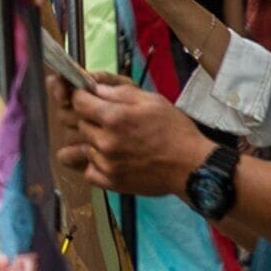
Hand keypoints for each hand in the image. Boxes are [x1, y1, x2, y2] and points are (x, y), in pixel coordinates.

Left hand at [64, 80, 213, 198]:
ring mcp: (106, 164)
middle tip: (110, 121)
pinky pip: (89, 171)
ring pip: (83, 147)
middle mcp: (105, 141)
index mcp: (114, 118)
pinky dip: (96, 165)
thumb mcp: (151, 100)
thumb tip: (94, 88)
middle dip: (91, 119)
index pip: (78, 101)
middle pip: (80, 124)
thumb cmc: (175, 130)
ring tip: (116, 142)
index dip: (83, 97)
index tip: (91, 99)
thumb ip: (119, 92)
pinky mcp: (111, 182)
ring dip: (94, 142)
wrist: (193, 167)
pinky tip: (113, 160)